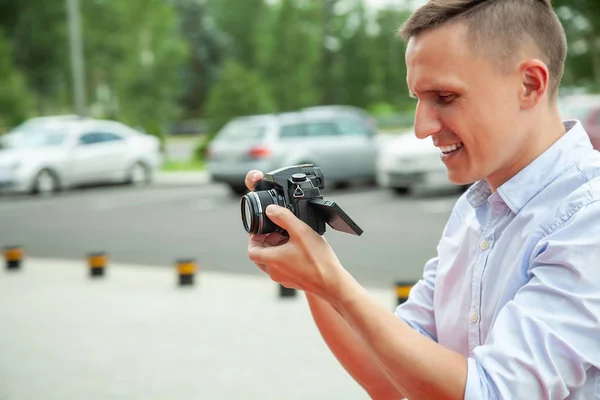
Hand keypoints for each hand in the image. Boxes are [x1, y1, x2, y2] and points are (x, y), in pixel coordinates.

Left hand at [244, 169, 349, 299]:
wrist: (333, 283)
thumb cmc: (318, 260)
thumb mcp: (301, 231)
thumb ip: (283, 217)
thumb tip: (270, 210)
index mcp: (271, 260)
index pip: (252, 250)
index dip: (253, 238)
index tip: (262, 230)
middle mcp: (274, 272)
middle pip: (260, 256)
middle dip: (266, 242)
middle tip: (277, 232)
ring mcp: (283, 279)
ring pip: (271, 262)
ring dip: (276, 250)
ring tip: (290, 239)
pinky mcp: (293, 281)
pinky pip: (282, 268)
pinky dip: (285, 258)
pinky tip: (300, 250)